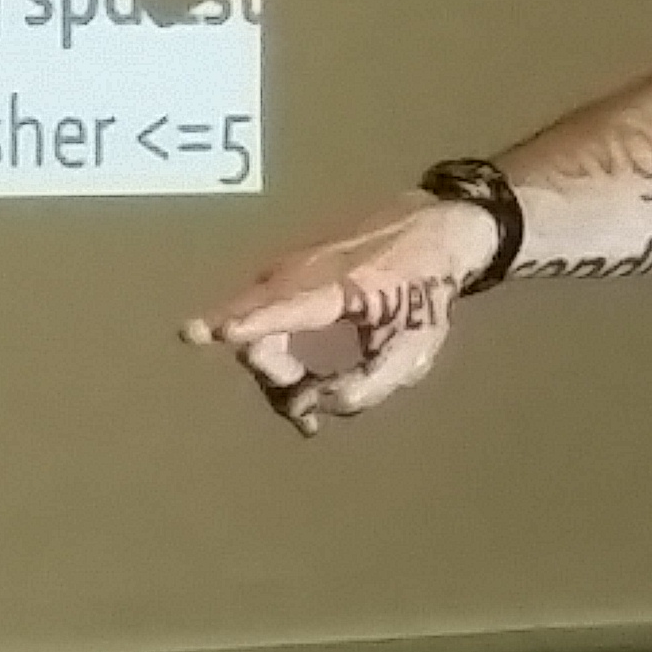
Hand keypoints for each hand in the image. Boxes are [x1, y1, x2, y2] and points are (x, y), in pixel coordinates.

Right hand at [183, 196, 504, 433]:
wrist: (431, 231)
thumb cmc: (427, 293)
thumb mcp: (414, 351)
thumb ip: (367, 386)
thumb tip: (315, 405)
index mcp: (341, 285)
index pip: (287, 304)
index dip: (253, 322)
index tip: (220, 333)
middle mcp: (303, 270)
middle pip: (255, 326)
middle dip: (273, 379)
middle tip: (307, 419)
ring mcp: (289, 266)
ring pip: (251, 324)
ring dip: (272, 373)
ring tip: (306, 413)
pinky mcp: (285, 271)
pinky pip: (261, 316)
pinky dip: (271, 352)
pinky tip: (296, 384)